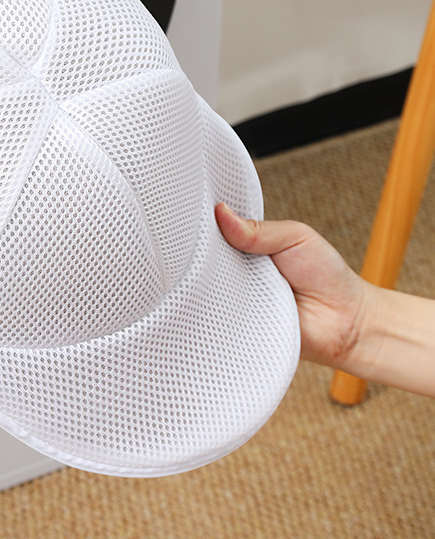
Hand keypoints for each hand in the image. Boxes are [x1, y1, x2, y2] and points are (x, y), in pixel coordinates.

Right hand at [214, 202, 370, 371]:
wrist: (346, 324)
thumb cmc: (327, 277)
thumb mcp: (295, 237)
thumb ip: (259, 229)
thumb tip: (221, 212)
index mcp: (249, 247)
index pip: (216, 233)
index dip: (205, 226)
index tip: (191, 216)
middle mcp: (237, 272)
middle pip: (204, 260)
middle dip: (201, 252)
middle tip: (197, 247)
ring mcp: (234, 299)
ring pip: (205, 287)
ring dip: (208, 281)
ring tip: (215, 275)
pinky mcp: (235, 326)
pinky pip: (216, 316)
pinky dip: (215, 309)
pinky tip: (215, 302)